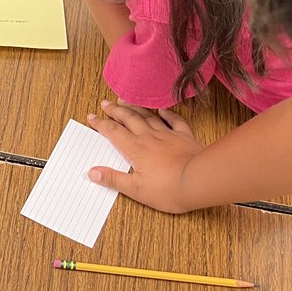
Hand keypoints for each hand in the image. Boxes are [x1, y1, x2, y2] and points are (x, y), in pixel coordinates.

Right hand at [86, 100, 204, 213]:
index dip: (101, 124)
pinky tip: (162, 110)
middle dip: (115, 111)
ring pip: (148, 116)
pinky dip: (167, 114)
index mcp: (135, 149)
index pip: (113, 132)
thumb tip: (93, 173)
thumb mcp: (136, 189)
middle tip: (106, 103)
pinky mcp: (184, 137)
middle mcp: (149, 137)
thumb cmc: (169, 189)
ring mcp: (167, 135)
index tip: (92, 117)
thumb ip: (114, 179)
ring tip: (126, 100)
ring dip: (135, 108)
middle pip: (128, 119)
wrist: (199, 181)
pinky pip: (174, 121)